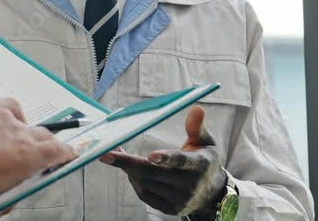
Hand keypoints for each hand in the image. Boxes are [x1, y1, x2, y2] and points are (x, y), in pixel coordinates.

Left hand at [0, 98, 76, 202]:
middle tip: (39, 152)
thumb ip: (19, 183)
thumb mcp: (2, 193)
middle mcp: (20, 133)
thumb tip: (21, 181)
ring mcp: (3, 119)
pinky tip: (2, 121)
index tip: (67, 154)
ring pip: (25, 120)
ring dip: (23, 130)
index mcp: (29, 154)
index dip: (65, 153)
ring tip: (13, 141)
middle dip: (45, 143)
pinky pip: (6, 106)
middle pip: (44, 134)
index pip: (58, 150)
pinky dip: (8, 113)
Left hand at [100, 106, 226, 217]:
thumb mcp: (206, 142)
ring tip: (118, 155)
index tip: (151, 155)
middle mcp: (190, 185)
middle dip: (127, 163)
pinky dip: (134, 181)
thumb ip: (197, 127)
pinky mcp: (170, 209)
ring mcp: (179, 200)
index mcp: (200, 164)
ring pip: (145, 183)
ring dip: (128, 169)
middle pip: (153, 173)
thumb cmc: (204, 161)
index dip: (166, 158)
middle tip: (106, 154)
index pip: (181, 160)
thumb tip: (196, 108)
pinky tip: (130, 170)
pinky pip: (144, 195)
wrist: (211, 193)